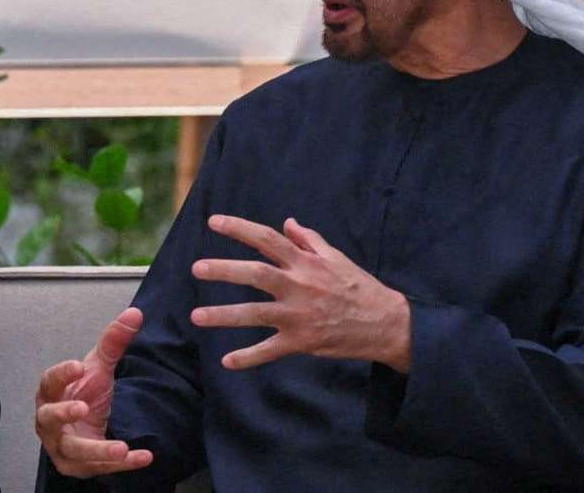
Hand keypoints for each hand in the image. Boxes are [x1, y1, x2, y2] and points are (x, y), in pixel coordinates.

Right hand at [34, 307, 153, 477]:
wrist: (84, 427)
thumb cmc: (82, 394)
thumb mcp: (98, 368)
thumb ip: (113, 342)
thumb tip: (135, 313)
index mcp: (50, 393)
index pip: (50, 382)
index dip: (62, 374)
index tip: (78, 365)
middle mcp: (50, 421)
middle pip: (49, 419)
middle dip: (64, 414)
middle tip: (82, 408)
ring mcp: (62, 446)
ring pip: (73, 450)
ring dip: (97, 450)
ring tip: (120, 447)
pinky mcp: (78, 466)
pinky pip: (98, 468)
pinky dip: (121, 465)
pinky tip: (141, 456)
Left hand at [191, 215, 410, 371]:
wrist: (387, 324)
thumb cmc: (360, 287)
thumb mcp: (337, 258)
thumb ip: (310, 240)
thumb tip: (287, 222)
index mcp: (306, 263)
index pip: (267, 239)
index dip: (239, 229)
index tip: (214, 222)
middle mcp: (299, 286)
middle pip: (256, 274)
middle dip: (224, 270)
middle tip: (197, 268)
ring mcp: (299, 315)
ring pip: (256, 313)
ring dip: (224, 315)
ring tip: (196, 316)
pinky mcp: (302, 341)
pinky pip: (270, 351)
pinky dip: (248, 358)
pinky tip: (226, 361)